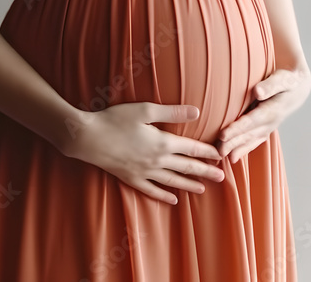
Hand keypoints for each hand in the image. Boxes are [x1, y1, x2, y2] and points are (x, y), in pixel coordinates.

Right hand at [61, 102, 225, 205]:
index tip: (220, 155)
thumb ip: (172, 112)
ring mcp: (144, 172)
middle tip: (221, 177)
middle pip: (186, 167)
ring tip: (202, 189)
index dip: (207, 152)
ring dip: (189, 185)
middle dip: (204, 171)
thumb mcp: (145, 110)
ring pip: (172, 180)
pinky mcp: (130, 178)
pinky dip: (163, 196)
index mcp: (162, 142)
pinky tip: (173, 200)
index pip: (191, 148)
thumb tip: (196, 111)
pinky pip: (151, 190)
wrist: (88, 137)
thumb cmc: (115, 119)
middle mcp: (156, 160)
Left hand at [217, 67, 310, 162]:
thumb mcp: (282, 79)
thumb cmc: (287, 80)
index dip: (237, 128)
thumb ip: (270, 85)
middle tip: (217, 151)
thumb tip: (257, 92)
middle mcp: (271, 122)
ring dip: (236, 149)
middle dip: (233, 143)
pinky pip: (254, 142)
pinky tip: (232, 157)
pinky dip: (243, 150)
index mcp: (273, 110)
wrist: (297, 89)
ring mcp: (268, 128)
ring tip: (221, 156)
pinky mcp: (265, 129)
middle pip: (249, 134)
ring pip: (250, 141)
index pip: (252, 121)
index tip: (222, 135)